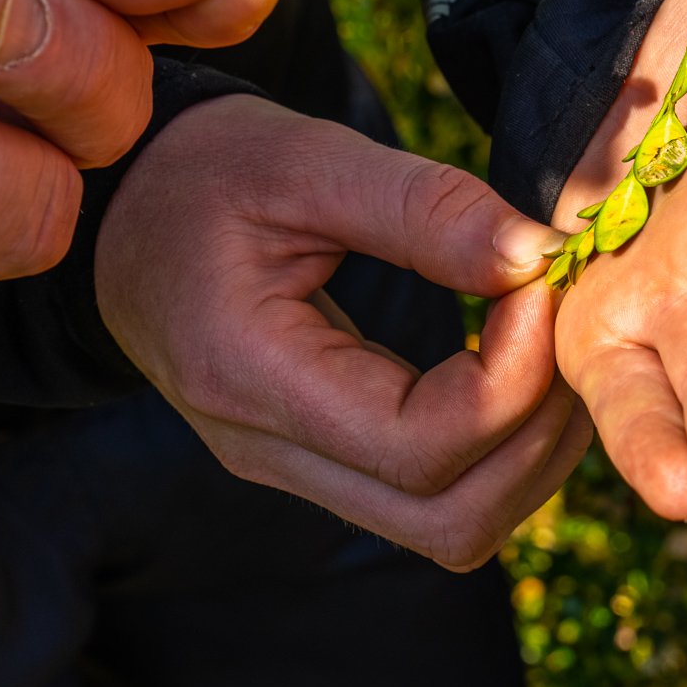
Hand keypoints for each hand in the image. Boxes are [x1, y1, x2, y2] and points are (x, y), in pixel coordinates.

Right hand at [94, 96, 586, 569]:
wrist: (122, 211)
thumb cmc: (202, 172)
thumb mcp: (302, 158)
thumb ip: (422, 208)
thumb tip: (538, 257)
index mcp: (248, 378)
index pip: (418, 448)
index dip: (511, 380)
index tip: (539, 284)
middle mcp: (267, 451)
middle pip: (448, 521)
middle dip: (539, 434)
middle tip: (565, 325)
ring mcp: (293, 469)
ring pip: (451, 529)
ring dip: (529, 451)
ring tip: (550, 343)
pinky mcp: (321, 461)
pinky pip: (434, 497)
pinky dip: (498, 447)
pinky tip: (514, 363)